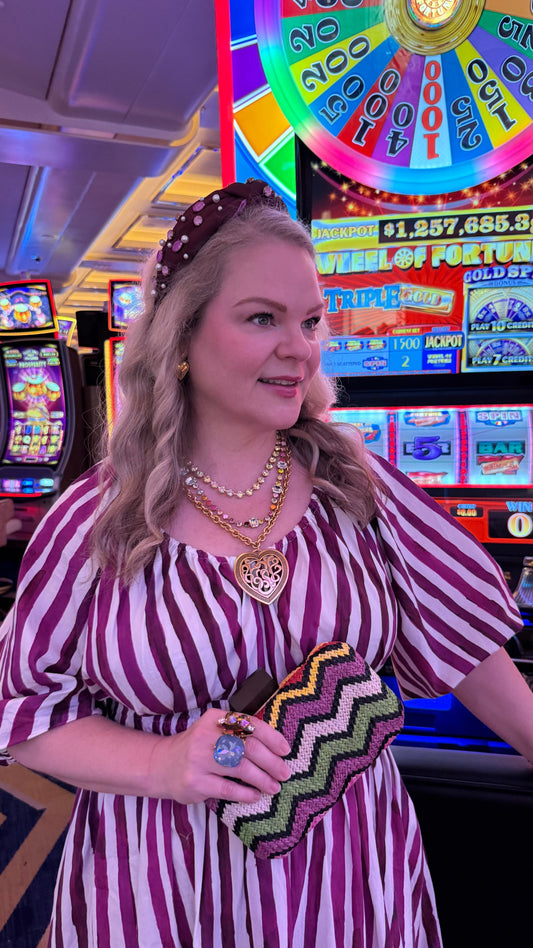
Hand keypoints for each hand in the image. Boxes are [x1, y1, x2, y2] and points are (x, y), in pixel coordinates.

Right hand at [149, 708, 291, 804]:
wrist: (162, 765)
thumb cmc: (199, 749)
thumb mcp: (214, 731)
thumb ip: (239, 733)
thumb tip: (276, 747)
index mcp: (215, 718)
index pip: (250, 724)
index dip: (271, 738)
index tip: (286, 750)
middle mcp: (206, 735)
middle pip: (249, 747)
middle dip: (271, 762)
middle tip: (285, 773)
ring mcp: (199, 759)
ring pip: (240, 768)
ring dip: (262, 779)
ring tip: (274, 787)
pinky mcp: (195, 782)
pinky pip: (227, 788)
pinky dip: (245, 793)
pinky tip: (255, 796)